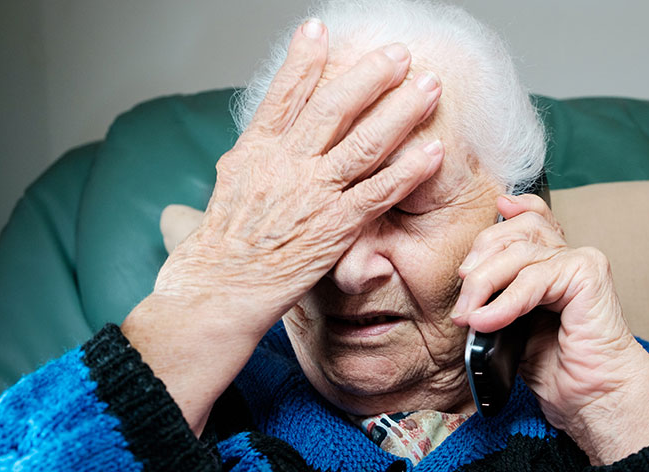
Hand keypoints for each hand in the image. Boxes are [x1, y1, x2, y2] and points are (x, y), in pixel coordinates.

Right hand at [121, 20, 443, 434]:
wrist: (214, 293)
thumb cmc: (217, 249)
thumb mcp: (227, 189)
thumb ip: (254, 158)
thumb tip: (265, 137)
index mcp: (255, 152)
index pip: (283, 95)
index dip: (302, 60)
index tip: (319, 29)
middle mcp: (285, 166)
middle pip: (333, 108)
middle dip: (370, 75)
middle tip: (399, 53)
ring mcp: (312, 195)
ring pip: (364, 143)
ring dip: (401, 112)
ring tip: (429, 86)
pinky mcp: (335, 228)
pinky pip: (379, 192)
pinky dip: (408, 171)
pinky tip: (434, 151)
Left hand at [451, 194, 648, 464]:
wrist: (593, 396)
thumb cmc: (556, 366)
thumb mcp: (510, 323)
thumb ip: (495, 295)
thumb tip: (464, 281)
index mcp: (552, 262)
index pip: (531, 218)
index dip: (511, 210)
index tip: (493, 209)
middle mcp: (568, 255)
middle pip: (515, 231)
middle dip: (479, 260)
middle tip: (463, 302)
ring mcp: (580, 262)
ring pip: (518, 252)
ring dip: (484, 284)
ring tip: (470, 316)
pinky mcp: (587, 275)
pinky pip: (533, 277)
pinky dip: (505, 301)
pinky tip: (488, 320)